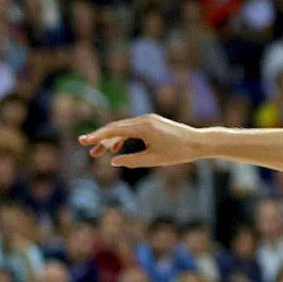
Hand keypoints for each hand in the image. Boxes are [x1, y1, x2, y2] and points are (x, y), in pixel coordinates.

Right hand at [79, 114, 204, 167]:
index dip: (97, 136)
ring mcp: (147, 119)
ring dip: (110, 139)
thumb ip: (132, 160)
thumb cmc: (179, 153)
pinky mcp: (151, 122)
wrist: (199, 142)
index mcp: (143, 127)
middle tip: (88, 150)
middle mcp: (143, 119)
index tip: (84, 141)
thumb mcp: (154, 160)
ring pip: (122, 128)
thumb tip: (113, 161)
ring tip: (99, 152)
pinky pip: (131, 128)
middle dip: (100, 139)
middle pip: (115, 127)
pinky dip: (122, 137)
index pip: (114, 130)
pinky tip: (115, 147)